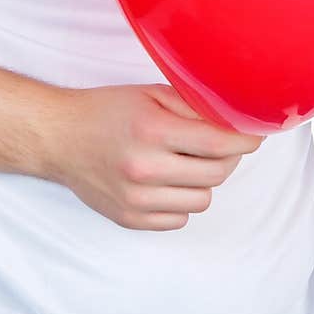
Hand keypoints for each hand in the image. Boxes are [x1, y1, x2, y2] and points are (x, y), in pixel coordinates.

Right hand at [48, 84, 262, 230]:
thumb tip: (235, 120)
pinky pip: (179, 220)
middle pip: (217, 174)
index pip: (220, 144)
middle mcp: (145, 168)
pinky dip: (181, 202)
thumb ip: (193, 106)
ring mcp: (136, 199)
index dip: (246, 140)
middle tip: (220, 145)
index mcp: (152, 131)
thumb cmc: (106, 111)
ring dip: (203, 181)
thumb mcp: (150, 94)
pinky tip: (167, 182)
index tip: (254, 136)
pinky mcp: (129, 219)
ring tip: (186, 163)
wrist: (59, 138)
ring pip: (202, 200)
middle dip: (228, 158)